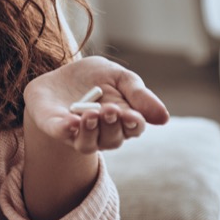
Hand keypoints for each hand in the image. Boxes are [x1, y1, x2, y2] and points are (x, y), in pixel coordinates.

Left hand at [23, 57, 168, 154]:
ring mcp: (78, 133)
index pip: (133, 128)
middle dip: (112, 125)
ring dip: (91, 131)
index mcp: (122, 120)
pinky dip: (67, 130)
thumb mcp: (120, 77)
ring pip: (88, 144)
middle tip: (110, 109)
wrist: (59, 75)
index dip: (133, 124)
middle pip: (112, 139)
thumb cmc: (94, 78)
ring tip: (91, 115)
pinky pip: (62, 135)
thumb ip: (139, 95)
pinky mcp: (56, 128)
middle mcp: (102, 132)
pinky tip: (72, 122)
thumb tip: (163, 118)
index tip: (132, 116)